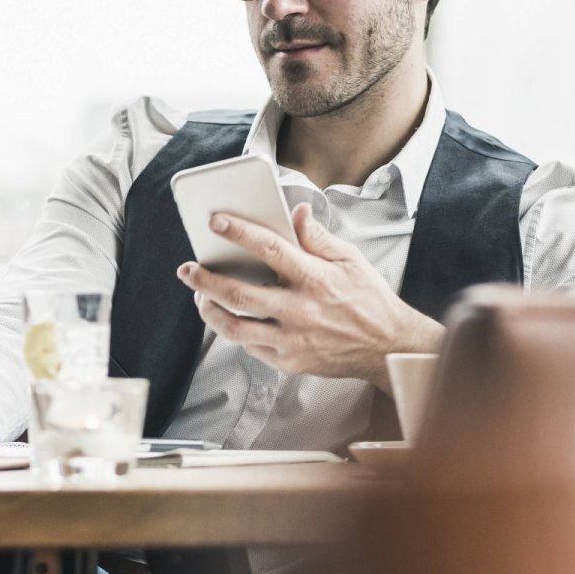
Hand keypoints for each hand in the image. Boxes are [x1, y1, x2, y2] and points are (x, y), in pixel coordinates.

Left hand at [176, 203, 443, 389]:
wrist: (387, 348)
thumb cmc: (369, 300)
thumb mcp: (350, 260)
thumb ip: (318, 237)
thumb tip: (296, 212)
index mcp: (316, 279)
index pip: (270, 249)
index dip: (239, 233)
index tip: (215, 222)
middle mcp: (300, 311)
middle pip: (240, 295)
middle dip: (206, 280)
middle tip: (187, 269)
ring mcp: (292, 340)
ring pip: (236, 328)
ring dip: (210, 311)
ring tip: (200, 297)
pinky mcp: (289, 361)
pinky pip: (250, 347)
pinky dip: (235, 331)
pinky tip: (228, 318)